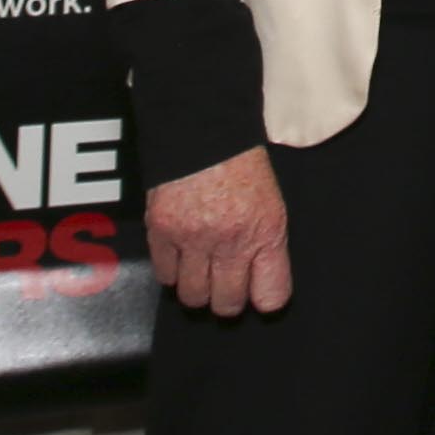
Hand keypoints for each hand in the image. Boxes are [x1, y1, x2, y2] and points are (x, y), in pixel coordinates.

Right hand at [145, 144, 291, 312]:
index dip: (265, 299)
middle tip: (226, 285)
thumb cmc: (240, 163)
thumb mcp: (271, 202)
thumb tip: (260, 280)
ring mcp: (193, 239)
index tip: (259, 296)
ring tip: (201, 271)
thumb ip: (266, 242)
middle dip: (227, 299)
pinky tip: (181, 256)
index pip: (272, 295)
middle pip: (227, 304)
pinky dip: (172, 271)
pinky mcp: (162, 232)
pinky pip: (165, 275)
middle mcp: (231, 241)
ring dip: (197, 288)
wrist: (203, 130)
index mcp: (266, 231)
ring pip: (192, 296)